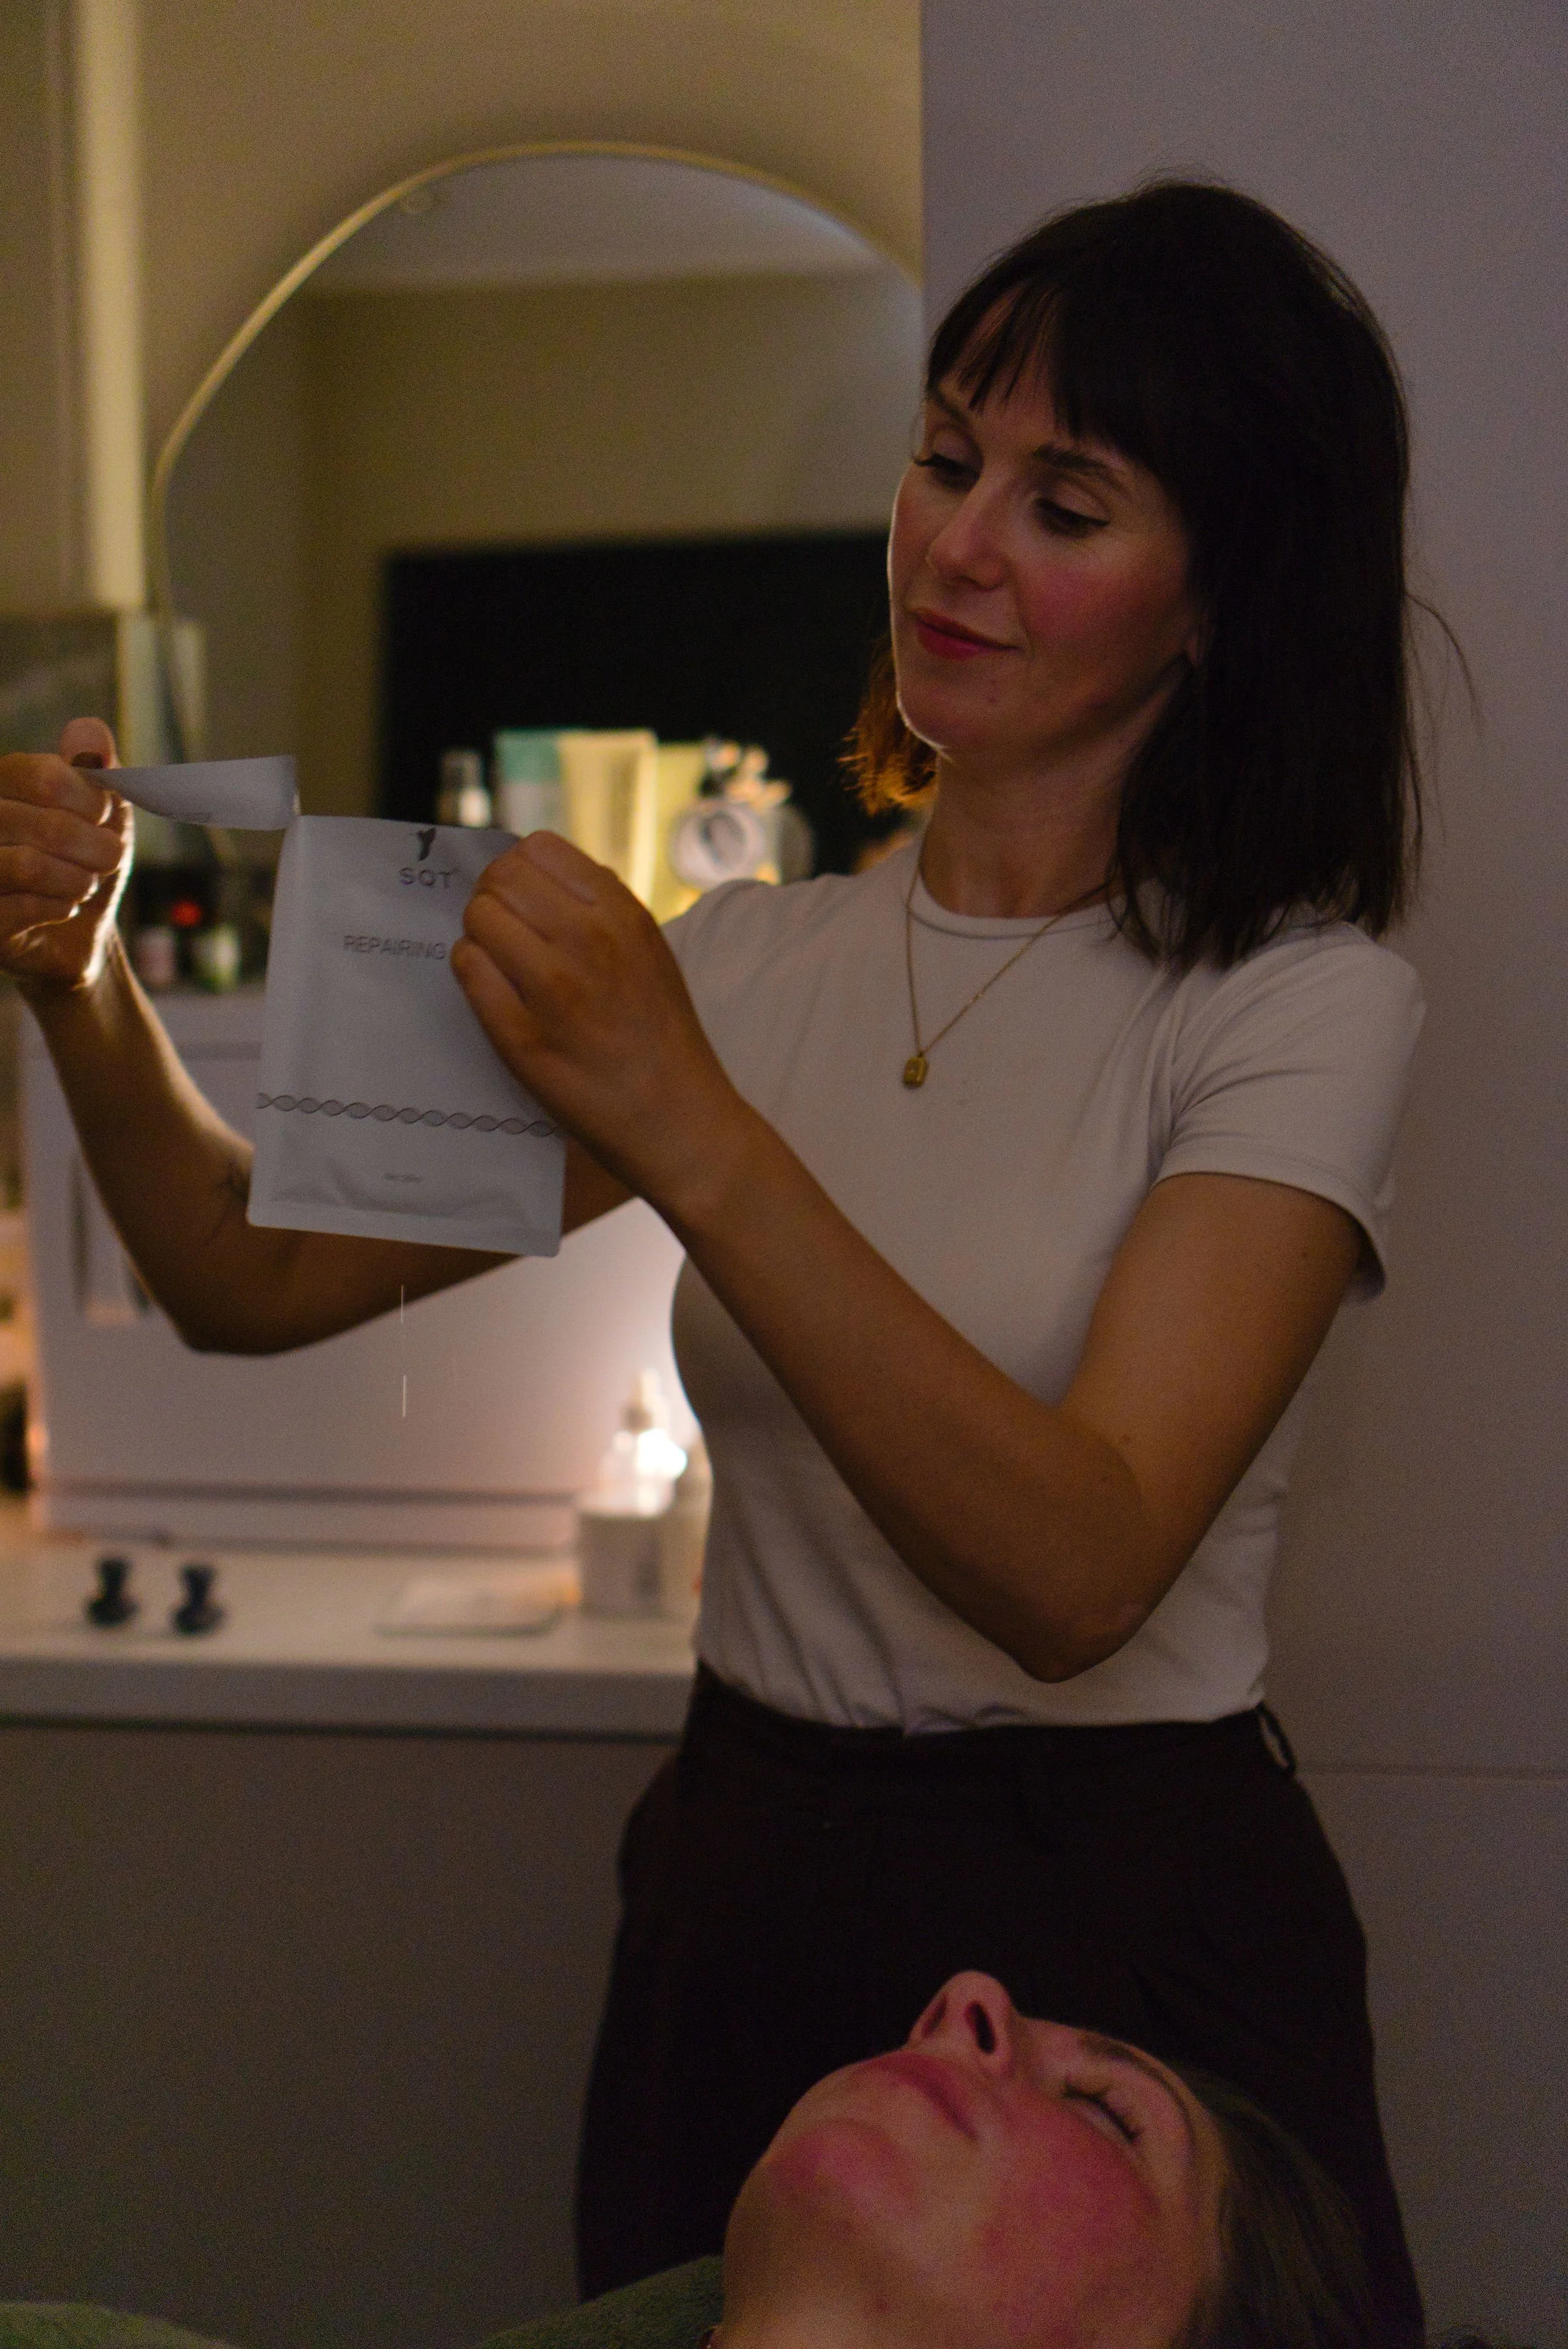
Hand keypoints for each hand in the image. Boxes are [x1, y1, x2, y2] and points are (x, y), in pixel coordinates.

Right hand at [0, 718, 133, 993]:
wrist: (76, 931)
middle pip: (47, 826)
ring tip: (85, 883)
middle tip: (109, 858)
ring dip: (78, 880)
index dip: (90, 801)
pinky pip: (20, 910)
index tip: (104, 816)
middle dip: (95, 849)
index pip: (44, 777)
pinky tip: (63, 906)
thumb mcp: (100, 810)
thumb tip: (90, 731)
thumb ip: (93, 768)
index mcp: (0, 782)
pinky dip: (58, 909)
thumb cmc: (83, 860)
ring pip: (29, 866)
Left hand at [451, 831, 753, 1219]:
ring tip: (501, 965)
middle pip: (501, 878)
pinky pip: (469, 971)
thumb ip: (602, 907)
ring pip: (478, 919)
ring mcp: (554, 990)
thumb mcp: (650, 951)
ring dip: (480, 936)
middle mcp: (590, 942)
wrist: (678, 1121)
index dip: (519, 869)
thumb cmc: (660, 1037)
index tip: (521, 898)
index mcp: (624, 915)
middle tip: (503, 931)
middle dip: (492, 898)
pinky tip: (494, 993)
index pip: (539, 849)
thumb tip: (538, 868)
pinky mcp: (521, 1037)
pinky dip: (472, 973)